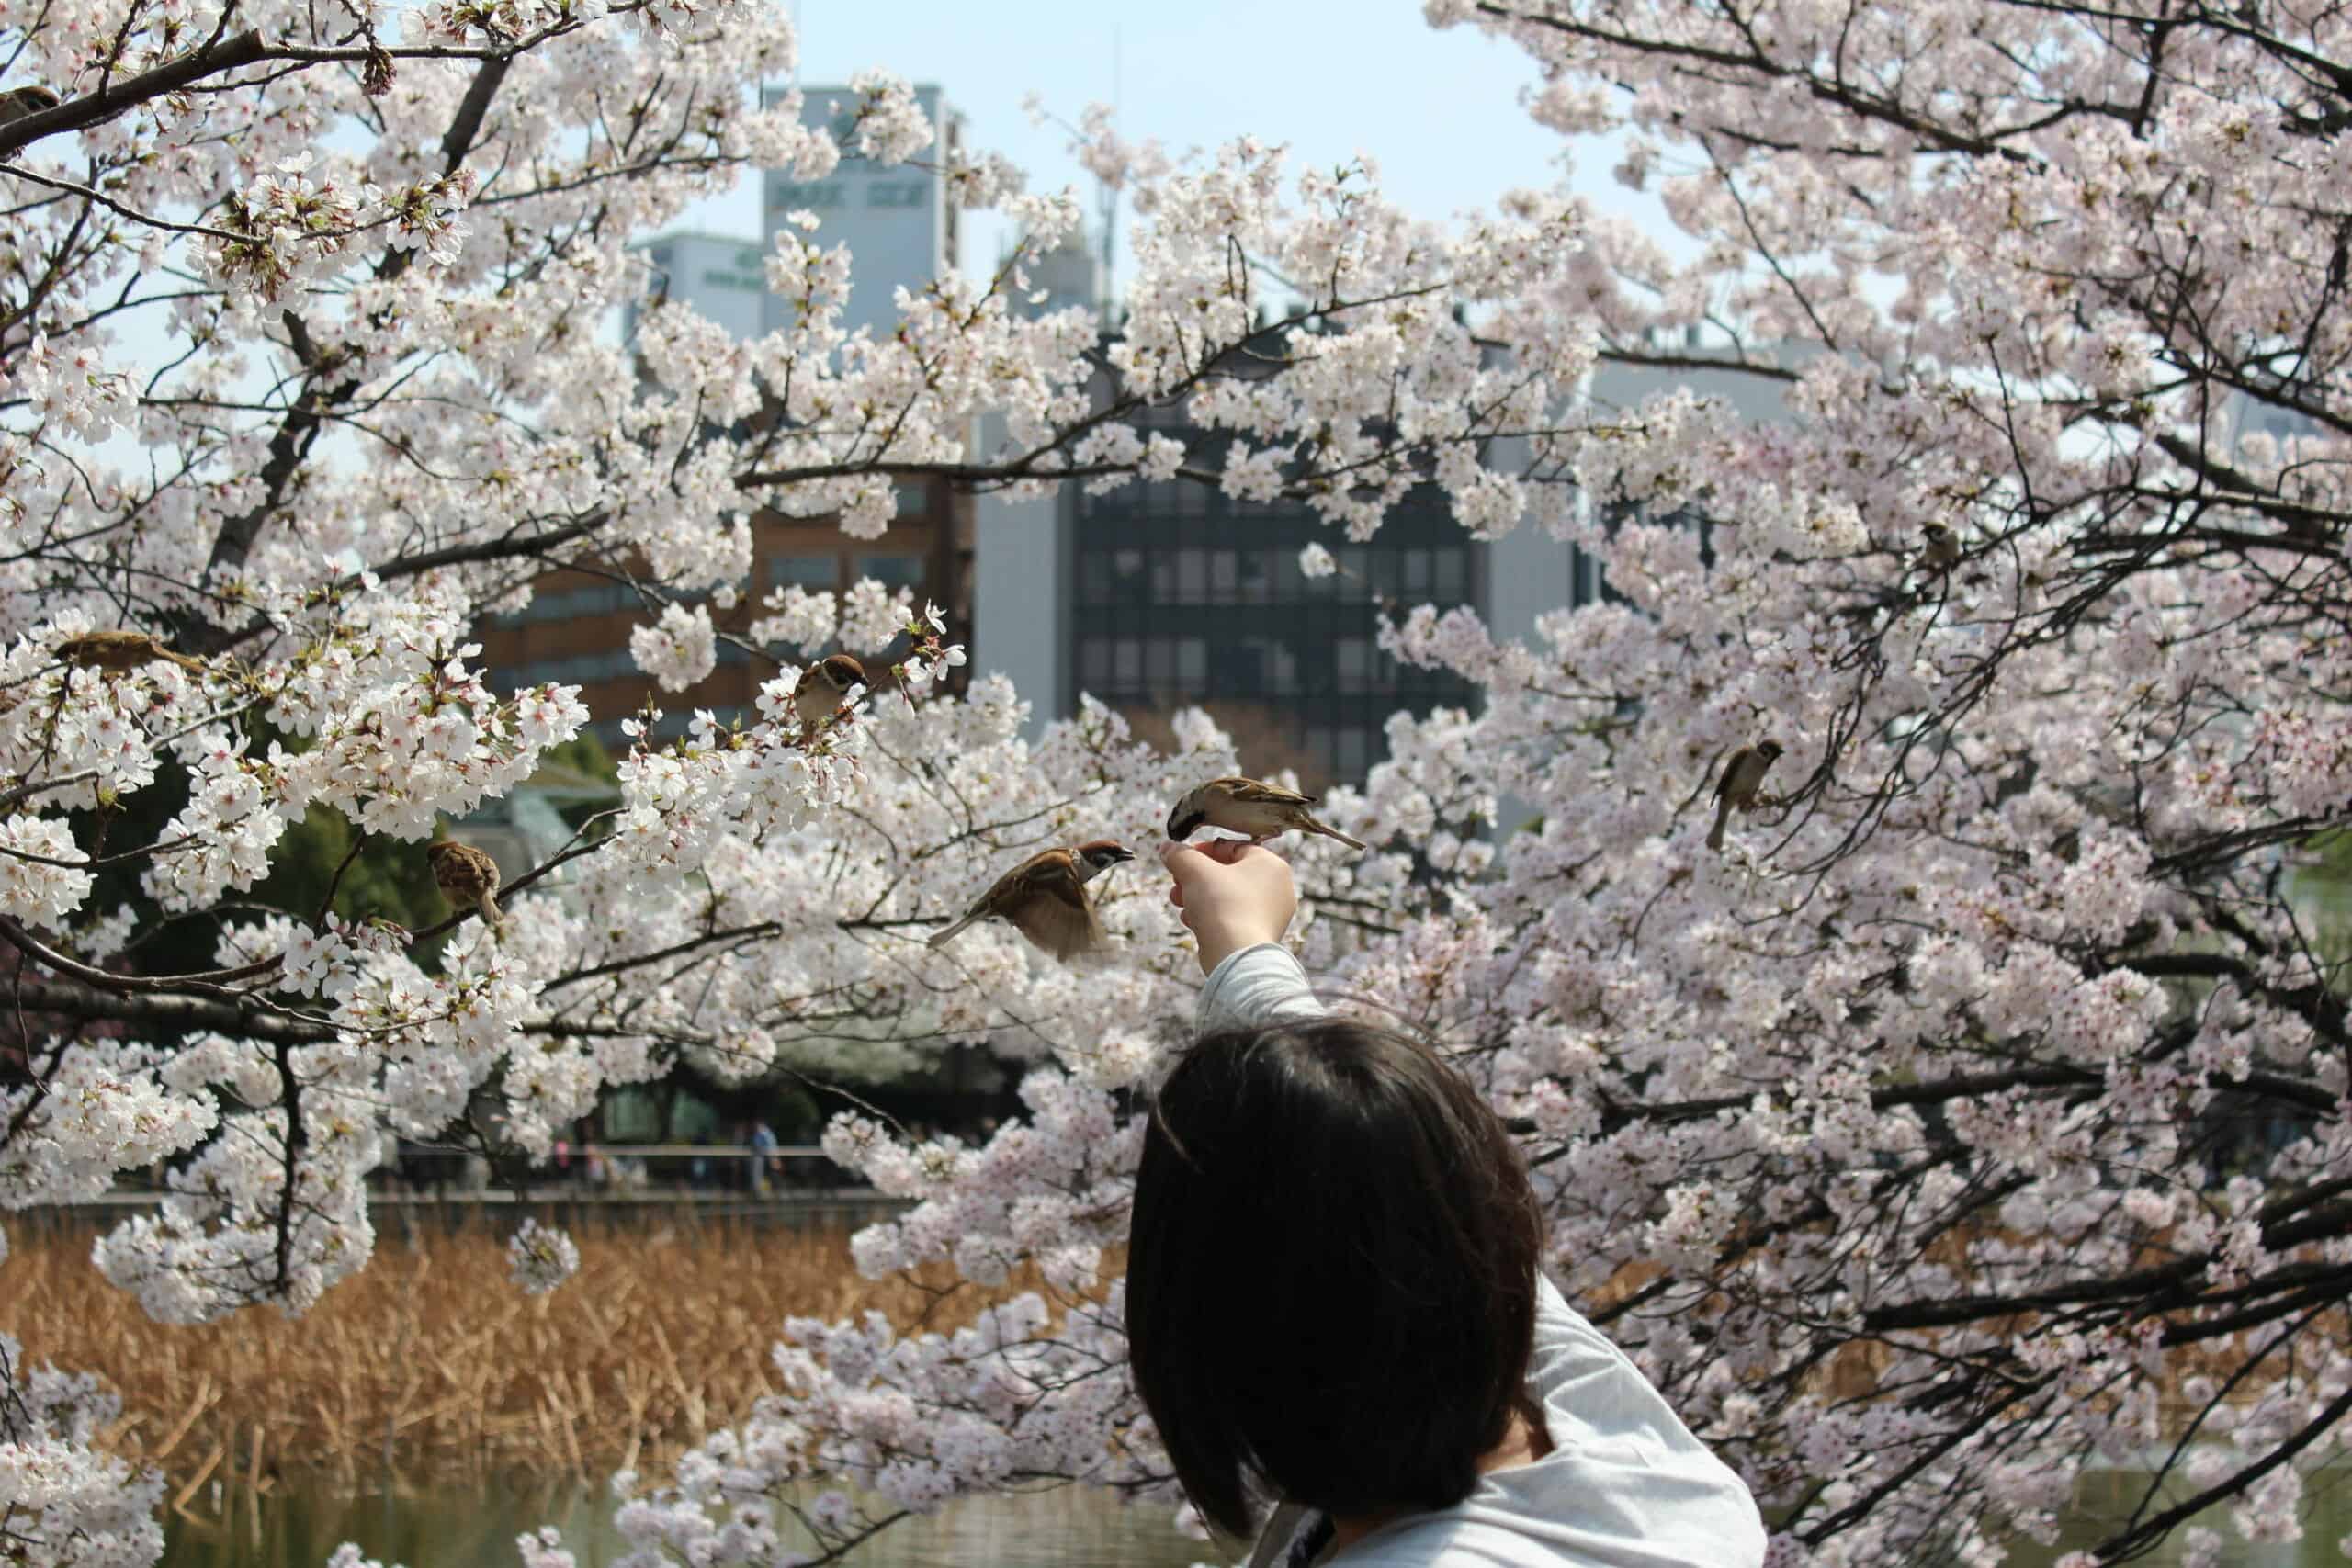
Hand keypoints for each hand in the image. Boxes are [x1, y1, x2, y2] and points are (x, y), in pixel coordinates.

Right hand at [1160, 839, 1297, 976]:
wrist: (1235, 956)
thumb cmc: (1223, 906)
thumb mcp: (1195, 870)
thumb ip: (1180, 855)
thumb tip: (1167, 849)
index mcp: (1271, 865)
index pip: (1232, 848)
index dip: (1201, 850)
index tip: (1181, 857)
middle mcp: (1277, 888)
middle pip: (1227, 874)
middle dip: (1195, 878)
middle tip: (1176, 881)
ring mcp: (1270, 915)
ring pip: (1227, 897)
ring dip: (1198, 897)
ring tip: (1178, 901)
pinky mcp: (1259, 936)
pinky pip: (1231, 918)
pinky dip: (1210, 917)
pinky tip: (1191, 921)